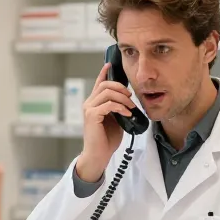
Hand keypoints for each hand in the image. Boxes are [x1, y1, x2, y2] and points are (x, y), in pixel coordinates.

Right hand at [75, 62, 136, 182]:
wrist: (99, 154)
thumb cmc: (106, 139)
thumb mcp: (115, 119)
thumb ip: (118, 108)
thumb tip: (128, 99)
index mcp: (94, 103)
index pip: (98, 83)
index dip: (104, 72)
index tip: (110, 64)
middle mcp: (89, 103)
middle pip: (105, 85)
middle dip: (121, 88)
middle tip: (131, 97)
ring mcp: (89, 109)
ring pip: (107, 93)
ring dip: (123, 98)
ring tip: (131, 107)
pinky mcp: (92, 116)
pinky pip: (108, 104)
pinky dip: (120, 108)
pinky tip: (127, 114)